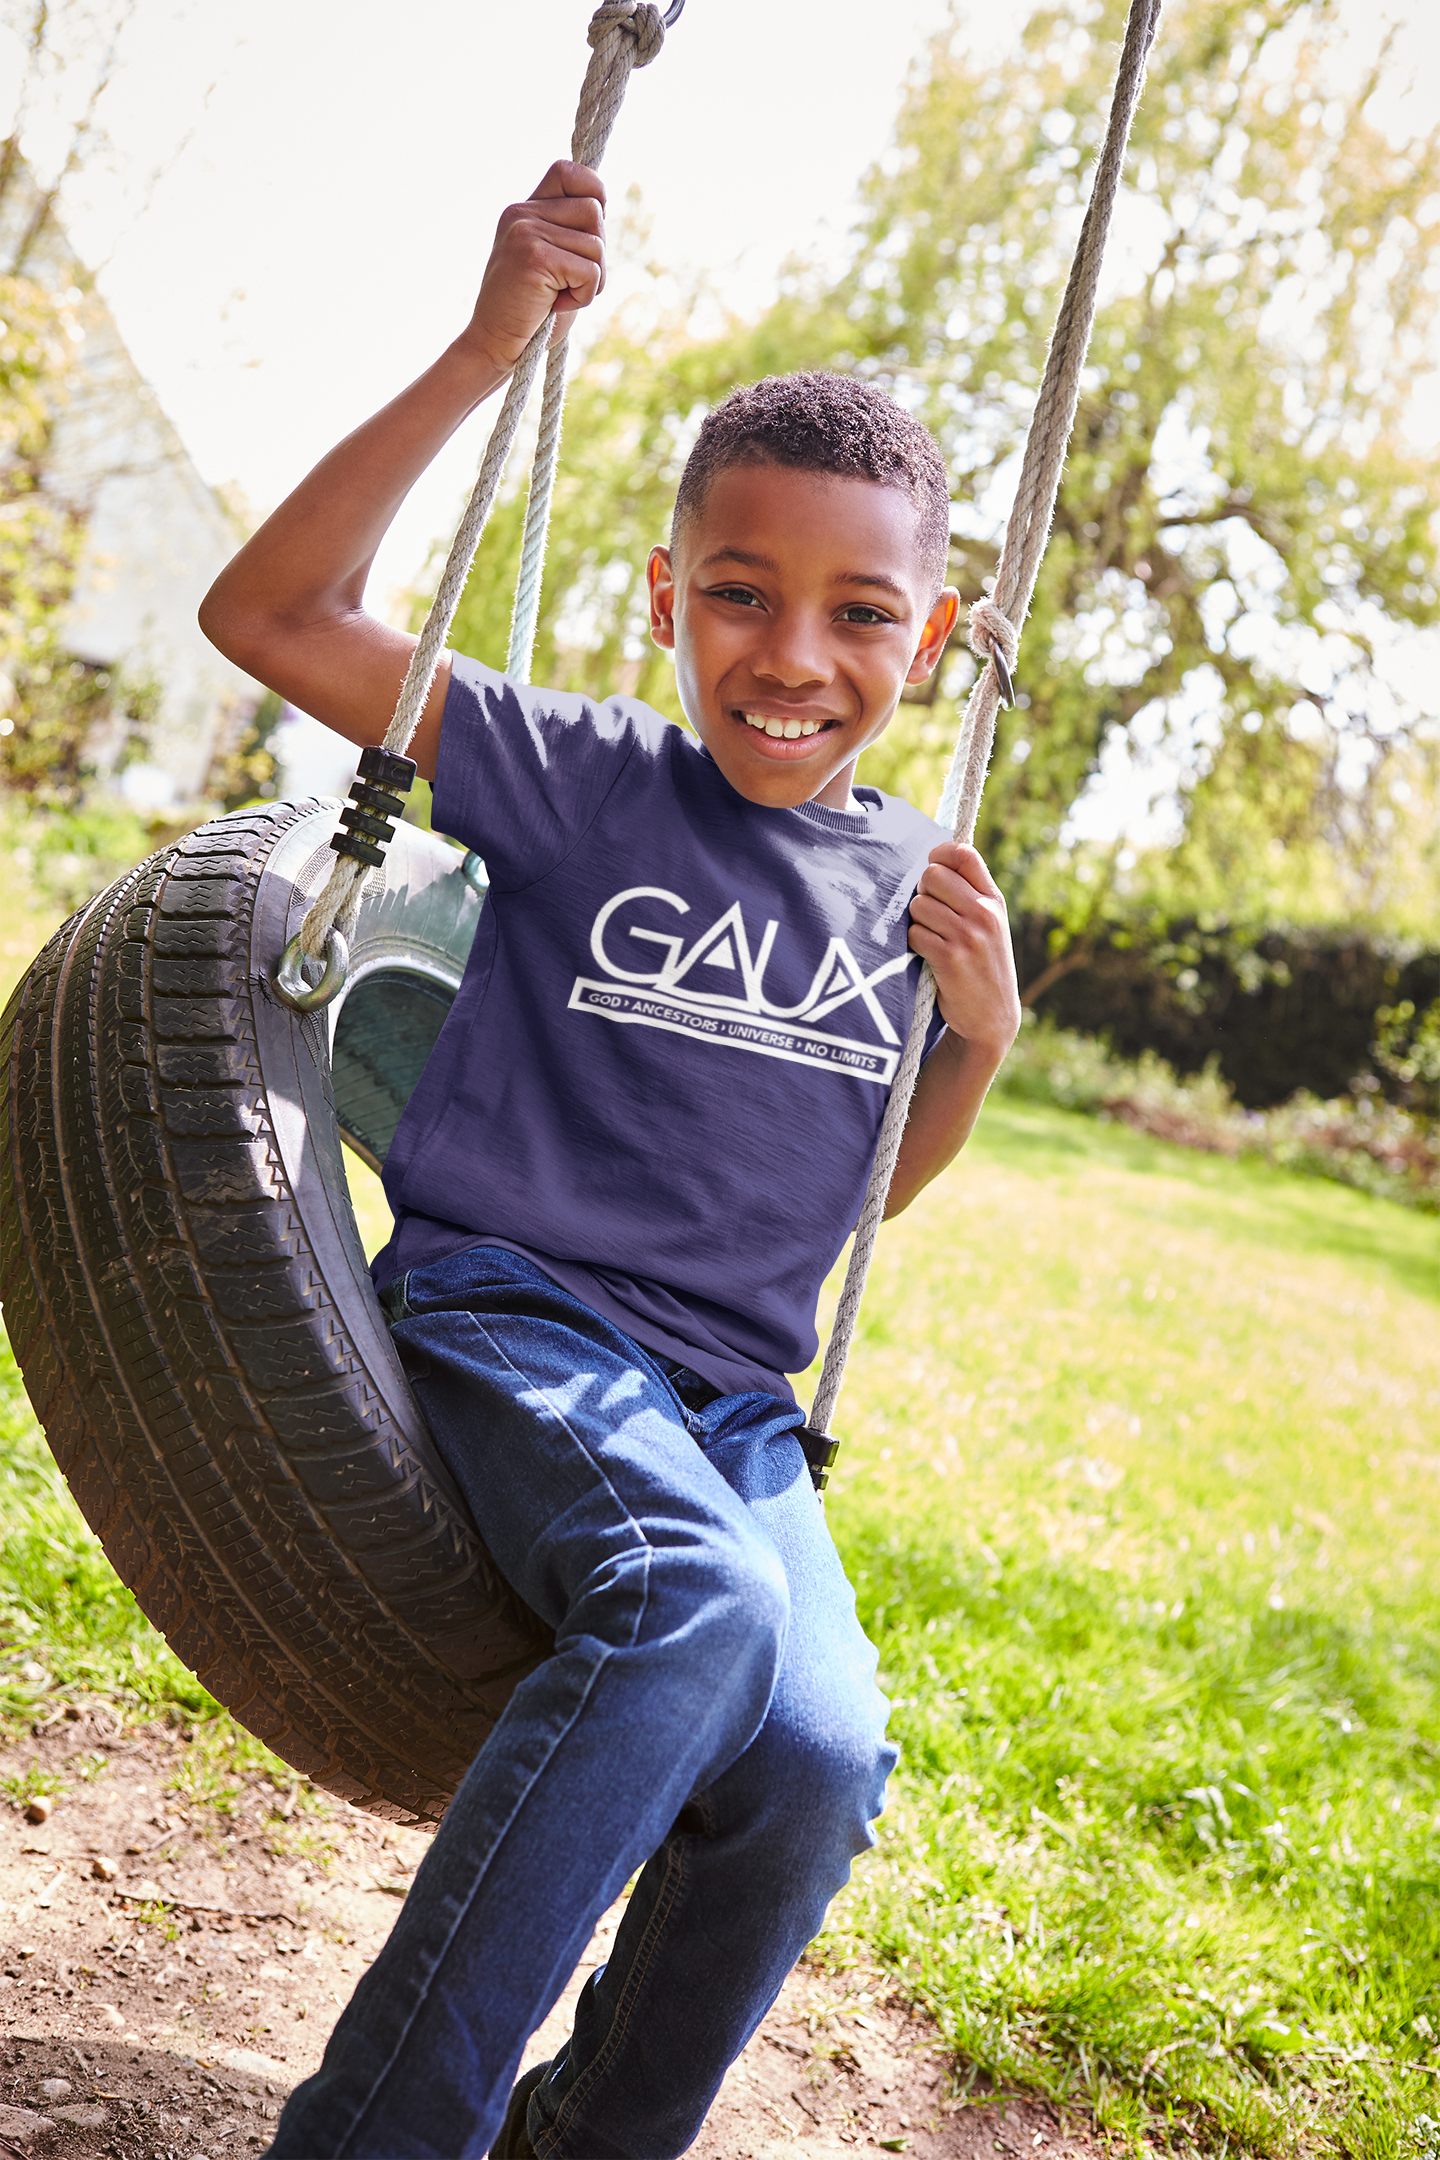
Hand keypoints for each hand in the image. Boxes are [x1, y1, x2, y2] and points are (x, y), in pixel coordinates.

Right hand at [461, 160, 606, 376]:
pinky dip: (584, 296)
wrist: (494, 344)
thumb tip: (601, 206)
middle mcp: (522, 213)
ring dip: (591, 280)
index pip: (569, 172)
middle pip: (594, 211)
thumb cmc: (529, 310)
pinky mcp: (535, 257)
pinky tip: (556, 305)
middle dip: (596, 254)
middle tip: (569, 282)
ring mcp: (526, 232)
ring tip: (560, 295)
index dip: (593, 192)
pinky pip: (590, 270)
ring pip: (596, 243)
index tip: (590, 228)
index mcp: (524, 208)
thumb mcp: (550, 260)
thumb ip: (569, 231)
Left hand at [907, 842, 1021, 1060]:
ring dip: (916, 922)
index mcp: (994, 900)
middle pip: (932, 876)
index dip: (940, 855)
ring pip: (918, 906)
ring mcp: (967, 936)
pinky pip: (914, 934)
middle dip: (922, 892)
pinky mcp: (949, 958)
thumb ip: (970, 894)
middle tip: (930, 914)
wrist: (992, 1016)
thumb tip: (934, 862)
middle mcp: (984, 914)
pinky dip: (915, 944)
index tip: (933, 868)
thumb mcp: (990, 925)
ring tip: (932, 938)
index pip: (965, 854)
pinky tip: (928, 955)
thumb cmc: (982, 965)